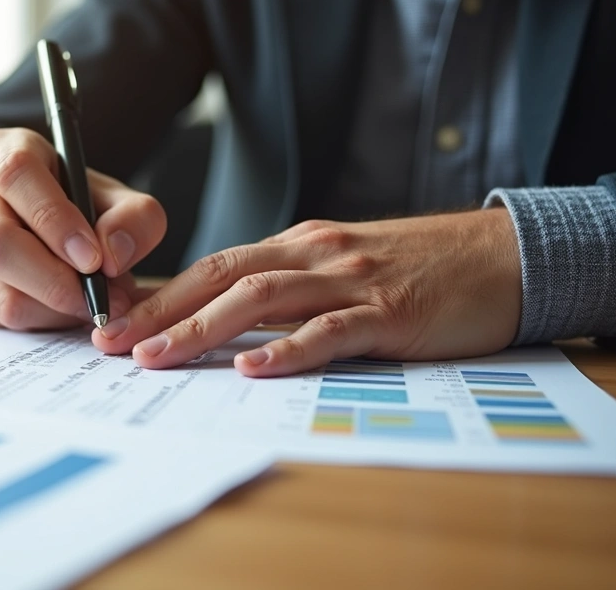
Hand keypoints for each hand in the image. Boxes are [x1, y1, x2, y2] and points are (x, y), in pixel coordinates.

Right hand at [0, 128, 166, 328]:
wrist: (34, 221)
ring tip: (89, 302)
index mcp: (2, 150)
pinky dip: (40, 321)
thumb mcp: (117, 198)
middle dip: (55, 282)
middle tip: (99, 300)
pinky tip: (62, 306)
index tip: (93, 259)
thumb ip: (134, 218)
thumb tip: (112, 256)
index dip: (55, 220)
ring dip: (55, 309)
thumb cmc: (76, 204)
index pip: (16, 176)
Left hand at [92, 209, 521, 375]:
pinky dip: (288, 350)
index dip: (160, 294)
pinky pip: (331, 330)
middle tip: (110, 342)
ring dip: (202, 328)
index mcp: (298, 246)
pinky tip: (253, 369)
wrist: (505, 256)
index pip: (214, 266)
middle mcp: (315, 254)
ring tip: (157, 356)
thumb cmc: (420, 270)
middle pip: (221, 276)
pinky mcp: (391, 311)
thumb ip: (292, 290)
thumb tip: (227, 325)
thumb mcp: (343, 270)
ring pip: (262, 298)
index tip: (114, 321)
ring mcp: (351, 280)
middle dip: (160, 310)